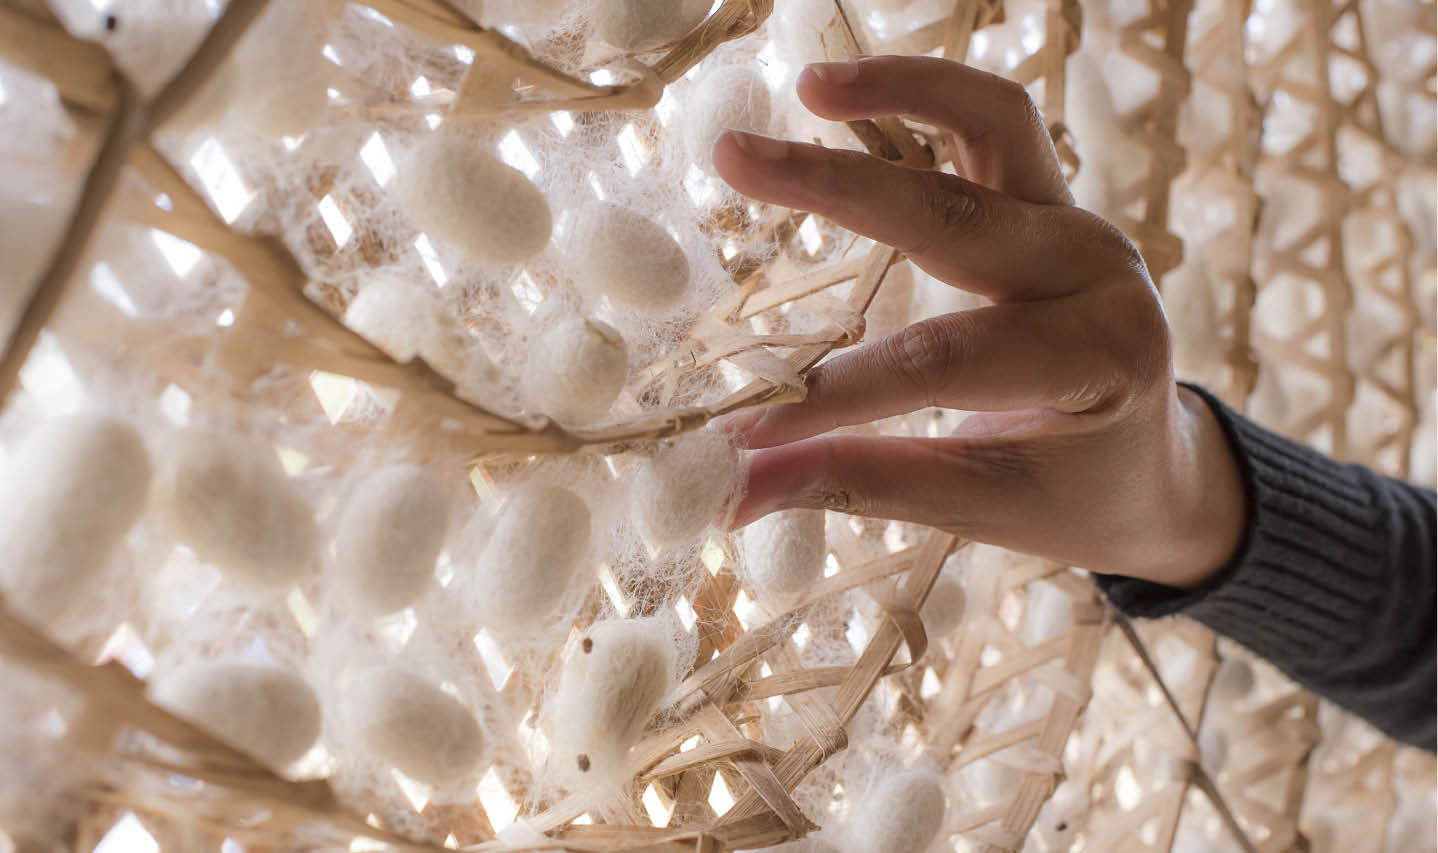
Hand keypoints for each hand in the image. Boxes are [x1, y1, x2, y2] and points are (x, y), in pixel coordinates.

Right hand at [714, 56, 1244, 587]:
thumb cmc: (1070, 495)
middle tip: (730, 157)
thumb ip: (859, 483)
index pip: (943, 361)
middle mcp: (1098, 273)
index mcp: (1097, 361)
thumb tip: (733, 490)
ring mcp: (1078, 223)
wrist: (1153, 466)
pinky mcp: (1053, 199)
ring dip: (900, 90)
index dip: (837, 390)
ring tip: (807, 85)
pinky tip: (841, 92)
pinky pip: (992, 122)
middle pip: (954, 213)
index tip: (742, 422)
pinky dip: (923, 94)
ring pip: (994, 122)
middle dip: (834, 186)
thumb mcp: (978, 505)